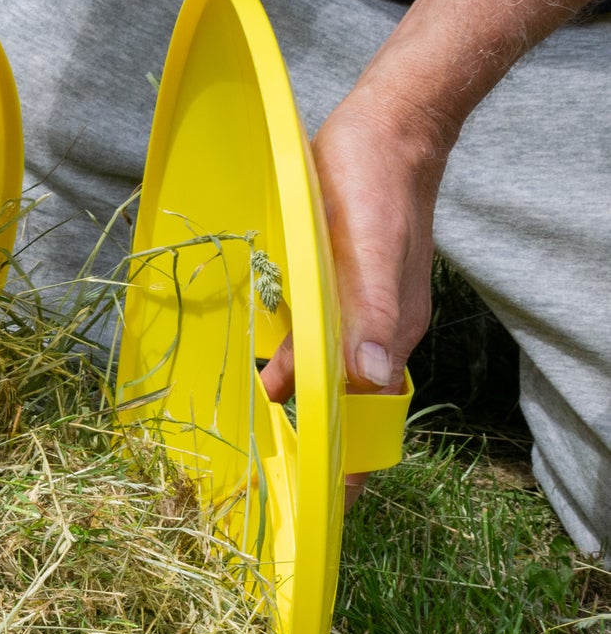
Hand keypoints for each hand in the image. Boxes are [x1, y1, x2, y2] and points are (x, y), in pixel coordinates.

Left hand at [260, 84, 451, 507]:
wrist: (386, 128)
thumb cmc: (377, 188)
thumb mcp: (371, 251)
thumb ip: (371, 315)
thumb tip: (371, 378)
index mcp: (387, 337)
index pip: (367, 419)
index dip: (342, 465)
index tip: (309, 505)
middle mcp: (371, 333)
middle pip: (341, 405)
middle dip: (309, 445)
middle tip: (260, 481)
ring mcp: (352, 310)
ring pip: (320, 374)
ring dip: (290, 403)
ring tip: (247, 436)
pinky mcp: (331, 285)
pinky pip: (309, 339)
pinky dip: (286, 361)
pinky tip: (257, 370)